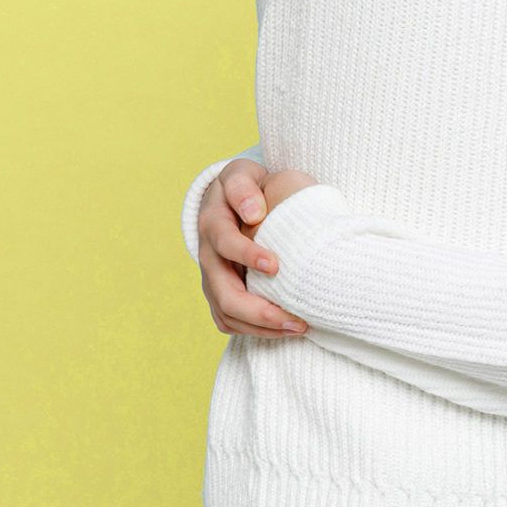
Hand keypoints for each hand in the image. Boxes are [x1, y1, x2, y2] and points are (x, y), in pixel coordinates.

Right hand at [196, 160, 306, 339]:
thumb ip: (244, 188)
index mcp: (213, 222)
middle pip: (225, 293)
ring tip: (298, 327)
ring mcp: (211, 278)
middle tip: (296, 318)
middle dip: (260, 310)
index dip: (246, 255)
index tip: (276, 265)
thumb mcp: (243, 175)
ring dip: (262, 326)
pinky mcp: (217, 294)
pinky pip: (229, 322)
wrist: (229, 201)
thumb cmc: (246, 187)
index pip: (225, 242)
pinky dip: (255, 331)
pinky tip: (283, 330)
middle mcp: (208, 255)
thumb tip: (254, 212)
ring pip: (227, 314)